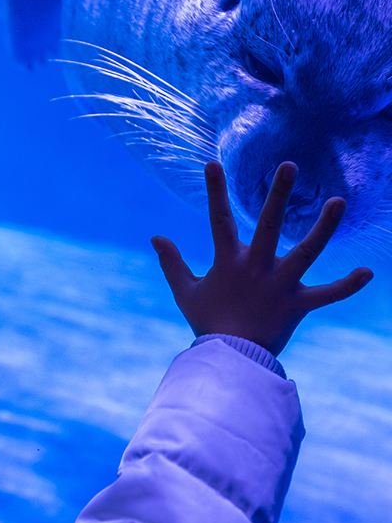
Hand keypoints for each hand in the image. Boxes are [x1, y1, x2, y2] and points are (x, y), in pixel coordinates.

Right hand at [150, 161, 373, 355]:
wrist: (230, 358)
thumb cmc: (207, 322)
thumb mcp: (185, 292)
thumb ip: (171, 263)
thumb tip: (155, 237)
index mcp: (228, 262)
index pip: (219, 219)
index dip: (215, 191)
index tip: (213, 164)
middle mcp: (257, 267)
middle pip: (269, 225)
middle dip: (279, 194)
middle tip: (290, 166)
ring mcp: (281, 285)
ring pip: (307, 251)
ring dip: (324, 227)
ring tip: (339, 201)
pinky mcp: (298, 304)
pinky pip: (328, 294)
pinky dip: (347, 285)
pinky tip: (368, 271)